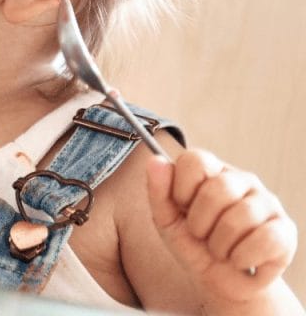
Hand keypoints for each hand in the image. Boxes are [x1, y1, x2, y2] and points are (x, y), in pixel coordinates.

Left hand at [146, 149, 297, 301]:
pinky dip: (242, 257)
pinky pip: (264, 239)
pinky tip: (239, 259)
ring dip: (219, 245)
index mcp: (213, 172)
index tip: (182, 207)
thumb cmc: (194, 245)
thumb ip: (158, 191)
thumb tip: (156, 161)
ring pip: (239, 218)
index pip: (195, 160)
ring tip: (220, 249)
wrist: (220, 281)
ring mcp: (267, 203)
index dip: (181, 189)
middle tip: (201, 234)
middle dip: (199, 222)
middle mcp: (243, 180)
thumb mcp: (167, 221)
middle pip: (217, 189)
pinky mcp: (285, 229)